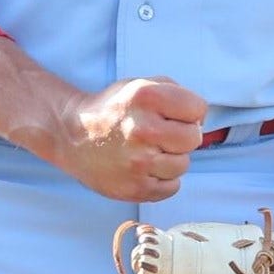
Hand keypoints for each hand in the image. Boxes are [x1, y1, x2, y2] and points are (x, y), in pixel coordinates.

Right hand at [51, 76, 206, 202]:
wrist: (72, 135)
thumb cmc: (114, 110)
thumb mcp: (141, 86)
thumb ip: (176, 94)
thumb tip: (201, 121)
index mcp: (145, 97)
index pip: (198, 108)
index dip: (189, 111)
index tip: (172, 114)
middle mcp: (142, 129)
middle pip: (193, 138)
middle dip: (181, 136)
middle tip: (160, 134)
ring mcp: (138, 162)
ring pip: (183, 164)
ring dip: (170, 159)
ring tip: (147, 151)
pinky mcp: (135, 188)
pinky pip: (172, 186)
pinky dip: (162, 179)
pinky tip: (144, 167)